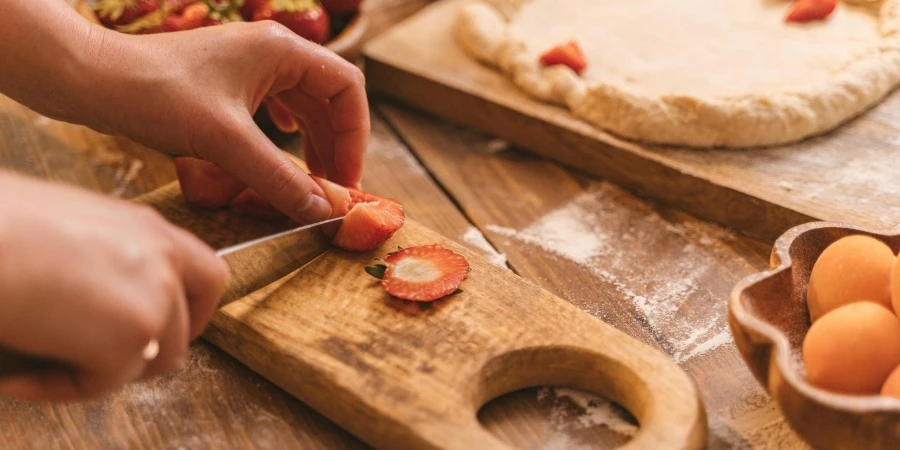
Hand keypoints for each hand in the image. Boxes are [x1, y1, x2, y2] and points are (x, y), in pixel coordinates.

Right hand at [0, 173, 228, 400]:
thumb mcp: (69, 226)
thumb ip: (104, 258)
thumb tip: (92, 296)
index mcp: (148, 228)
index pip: (205, 276)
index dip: (188, 311)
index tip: (154, 329)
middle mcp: (165, 257)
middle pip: (188, 328)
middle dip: (150, 352)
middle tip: (100, 358)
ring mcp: (158, 296)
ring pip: (154, 362)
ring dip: (104, 370)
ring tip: (47, 358)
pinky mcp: (136, 335)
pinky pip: (105, 384)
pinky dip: (61, 386)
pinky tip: (23, 371)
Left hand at [74, 21, 369, 223]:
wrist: (93, 80)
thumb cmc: (156, 95)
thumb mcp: (225, 142)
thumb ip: (278, 178)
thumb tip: (320, 211)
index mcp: (281, 49)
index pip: (347, 88)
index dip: (355, 136)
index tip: (346, 177)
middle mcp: (271, 51)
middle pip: (328, 98)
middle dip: (335, 144)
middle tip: (331, 188)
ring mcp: (249, 64)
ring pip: (303, 104)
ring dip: (313, 142)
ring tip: (312, 181)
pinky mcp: (228, 81)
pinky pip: (276, 106)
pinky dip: (289, 133)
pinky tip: (284, 148)